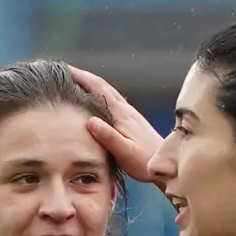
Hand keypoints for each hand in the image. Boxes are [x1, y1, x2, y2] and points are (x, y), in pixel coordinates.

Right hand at [69, 66, 166, 184]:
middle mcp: (126, 109)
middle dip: (85, 77)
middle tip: (67, 73)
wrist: (168, 164)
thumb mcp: (125, 152)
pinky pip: (112, 102)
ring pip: (108, 93)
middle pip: (103, 86)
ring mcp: (129, 114)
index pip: (100, 88)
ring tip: (76, 84)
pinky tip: (94, 103)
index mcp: (122, 113)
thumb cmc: (145, 161)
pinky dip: (100, 96)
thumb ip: (109, 137)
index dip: (83, 77)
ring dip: (92, 85)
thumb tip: (90, 121)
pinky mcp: (131, 120)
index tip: (67, 70)